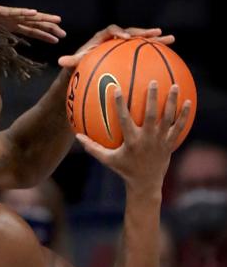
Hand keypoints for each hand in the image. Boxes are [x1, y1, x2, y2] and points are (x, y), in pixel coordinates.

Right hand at [0, 0, 66, 43]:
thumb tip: (3, 58)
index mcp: (7, 27)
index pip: (29, 31)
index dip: (43, 35)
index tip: (56, 39)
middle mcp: (9, 20)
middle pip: (32, 24)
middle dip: (48, 28)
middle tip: (63, 34)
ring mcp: (4, 15)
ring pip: (27, 17)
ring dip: (42, 19)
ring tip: (57, 21)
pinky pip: (12, 12)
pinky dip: (23, 12)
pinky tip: (35, 13)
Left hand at [58, 25, 174, 68]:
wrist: (87, 69)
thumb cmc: (80, 66)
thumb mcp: (75, 64)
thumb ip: (71, 61)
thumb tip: (60, 61)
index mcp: (101, 37)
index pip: (111, 30)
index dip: (118, 32)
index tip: (125, 38)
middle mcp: (114, 38)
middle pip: (131, 32)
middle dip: (143, 32)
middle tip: (155, 32)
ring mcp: (124, 45)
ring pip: (141, 40)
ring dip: (155, 39)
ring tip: (170, 38)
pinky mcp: (130, 52)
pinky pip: (145, 51)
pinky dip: (156, 51)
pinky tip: (171, 54)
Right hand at [75, 81, 191, 191]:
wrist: (146, 184)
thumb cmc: (124, 169)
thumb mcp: (107, 160)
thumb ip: (92, 147)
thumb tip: (77, 136)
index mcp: (131, 141)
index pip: (124, 120)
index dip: (120, 105)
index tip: (117, 90)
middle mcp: (147, 139)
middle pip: (151, 116)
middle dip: (152, 98)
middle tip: (153, 82)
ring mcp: (160, 141)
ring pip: (167, 119)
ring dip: (171, 102)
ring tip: (174, 86)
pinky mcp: (170, 143)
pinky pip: (179, 127)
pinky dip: (185, 115)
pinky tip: (189, 102)